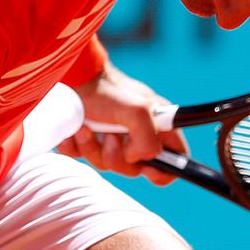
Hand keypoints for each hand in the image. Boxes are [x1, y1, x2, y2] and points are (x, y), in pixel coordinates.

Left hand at [58, 65, 187, 184]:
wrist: (73, 78)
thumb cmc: (106, 90)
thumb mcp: (138, 111)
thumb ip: (149, 141)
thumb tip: (138, 158)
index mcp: (156, 126)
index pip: (175, 159)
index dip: (165, 171)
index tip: (148, 169)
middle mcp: (136, 134)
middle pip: (135, 168)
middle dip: (118, 157)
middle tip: (111, 137)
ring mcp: (111, 139)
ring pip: (106, 164)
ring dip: (93, 148)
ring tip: (87, 127)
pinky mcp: (87, 141)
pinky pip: (83, 157)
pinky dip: (77, 146)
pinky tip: (77, 128)